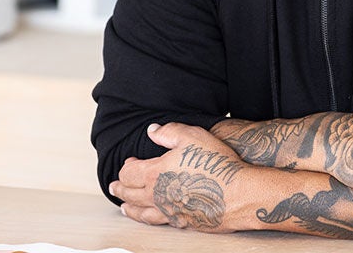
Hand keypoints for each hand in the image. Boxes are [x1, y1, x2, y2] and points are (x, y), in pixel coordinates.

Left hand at [110, 122, 247, 232]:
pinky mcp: (182, 222)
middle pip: (130, 193)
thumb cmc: (216, 164)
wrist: (238, 194)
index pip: (129, 172)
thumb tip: (152, 130)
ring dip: (130, 208)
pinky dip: (148, 220)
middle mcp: (157, 195)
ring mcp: (169, 211)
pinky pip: (158, 222)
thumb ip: (169, 131)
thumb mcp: (192, 136)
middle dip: (120, 188)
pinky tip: (152, 217)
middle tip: (113, 187)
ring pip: (141, 212)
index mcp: (155, 173)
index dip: (126, 166)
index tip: (128, 161)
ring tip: (124, 208)